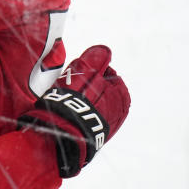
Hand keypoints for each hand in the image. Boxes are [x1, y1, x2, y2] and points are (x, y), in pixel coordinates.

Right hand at [19, 45, 130, 176]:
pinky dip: (79, 116)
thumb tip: (105, 51)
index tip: (76, 78)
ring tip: (67, 105)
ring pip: (91, 105)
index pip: (105, 73)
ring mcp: (108, 126)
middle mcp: (119, 111)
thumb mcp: (86, 70)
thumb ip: (97, 57)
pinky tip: (68, 117)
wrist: (65, 134)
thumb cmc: (76, 100)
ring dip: (80, 102)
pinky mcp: (95, 137)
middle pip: (98, 90)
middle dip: (86, 88)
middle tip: (70, 91)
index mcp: (122, 93)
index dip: (88, 72)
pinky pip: (86, 119)